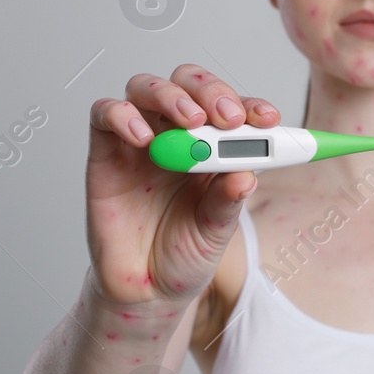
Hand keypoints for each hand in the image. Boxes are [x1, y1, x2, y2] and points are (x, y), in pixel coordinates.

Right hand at [86, 64, 279, 304]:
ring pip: (147, 88)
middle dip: (211, 91)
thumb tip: (246, 174)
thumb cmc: (183, 255)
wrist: (144, 290)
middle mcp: (176, 136)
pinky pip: (105, 115)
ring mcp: (140, 141)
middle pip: (188, 84)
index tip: (268, 119)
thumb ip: (228, 202)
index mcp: (213, 149)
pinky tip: (143, 139)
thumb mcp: (216, 233)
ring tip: (190, 122)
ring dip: (171, 95)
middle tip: (227, 118)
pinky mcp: (106, 154)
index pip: (232, 109)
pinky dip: (122, 116)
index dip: (251, 106)